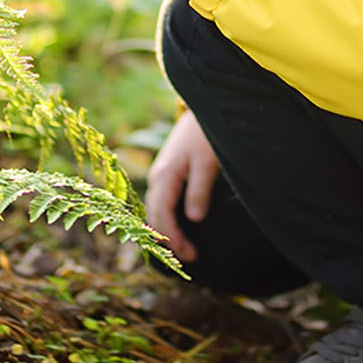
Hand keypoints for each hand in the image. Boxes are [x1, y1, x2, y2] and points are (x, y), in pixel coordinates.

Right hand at [145, 111, 220, 261]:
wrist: (206, 105)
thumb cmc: (207, 134)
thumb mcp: (207, 163)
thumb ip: (200, 191)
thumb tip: (194, 220)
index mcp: (165, 176)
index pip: (163, 216)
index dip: (174, 239)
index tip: (189, 256)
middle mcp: (158, 177)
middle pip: (155, 216)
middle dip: (169, 240)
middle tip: (192, 258)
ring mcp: (161, 173)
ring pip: (157, 209)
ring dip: (167, 230)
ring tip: (185, 248)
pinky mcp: (169, 171)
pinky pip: (163, 201)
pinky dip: (168, 217)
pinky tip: (179, 226)